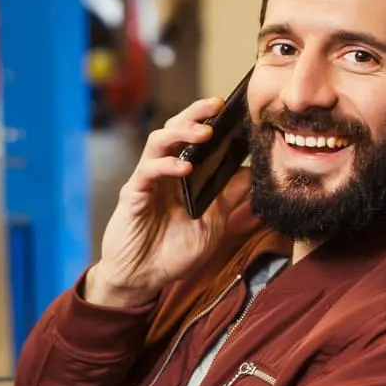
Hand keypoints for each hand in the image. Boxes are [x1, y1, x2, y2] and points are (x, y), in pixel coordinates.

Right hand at [87, 98, 251, 307]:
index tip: (232, 109)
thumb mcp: (212, 224)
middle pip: (175, 130)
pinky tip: (184, 168)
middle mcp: (164, 172)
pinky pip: (147, 171)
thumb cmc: (174, 253)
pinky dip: (166, 165)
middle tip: (214, 107)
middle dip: (194, 114)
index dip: (209, 121)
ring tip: (204, 133)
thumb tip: (251, 173)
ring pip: (158, 141)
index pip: (195, 139)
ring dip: (180, 132)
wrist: (144, 279)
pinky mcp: (133, 194)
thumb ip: (227, 198)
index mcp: (183, 176)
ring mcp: (147, 181)